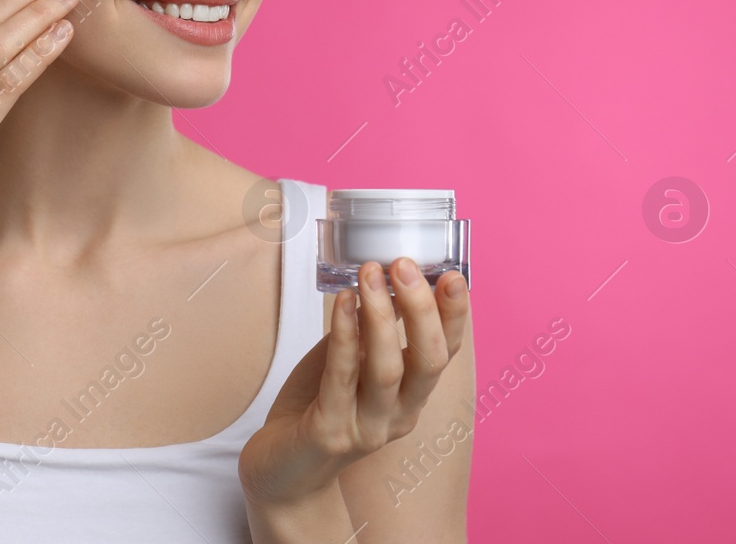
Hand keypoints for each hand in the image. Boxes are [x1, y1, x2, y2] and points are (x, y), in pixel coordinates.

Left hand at [238, 258, 469, 513]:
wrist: (281, 471)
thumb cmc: (316, 406)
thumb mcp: (352, 362)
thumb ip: (371, 330)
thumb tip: (386, 276)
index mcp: (410, 396)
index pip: (446, 353)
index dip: (454, 315)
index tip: (452, 274)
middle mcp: (398, 415)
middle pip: (428, 362)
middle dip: (422, 310)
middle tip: (404, 265)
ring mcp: (366, 428)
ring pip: (387, 370)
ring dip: (381, 317)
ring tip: (370, 274)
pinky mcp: (329, 433)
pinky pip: (340, 379)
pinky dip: (344, 336)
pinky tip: (343, 303)